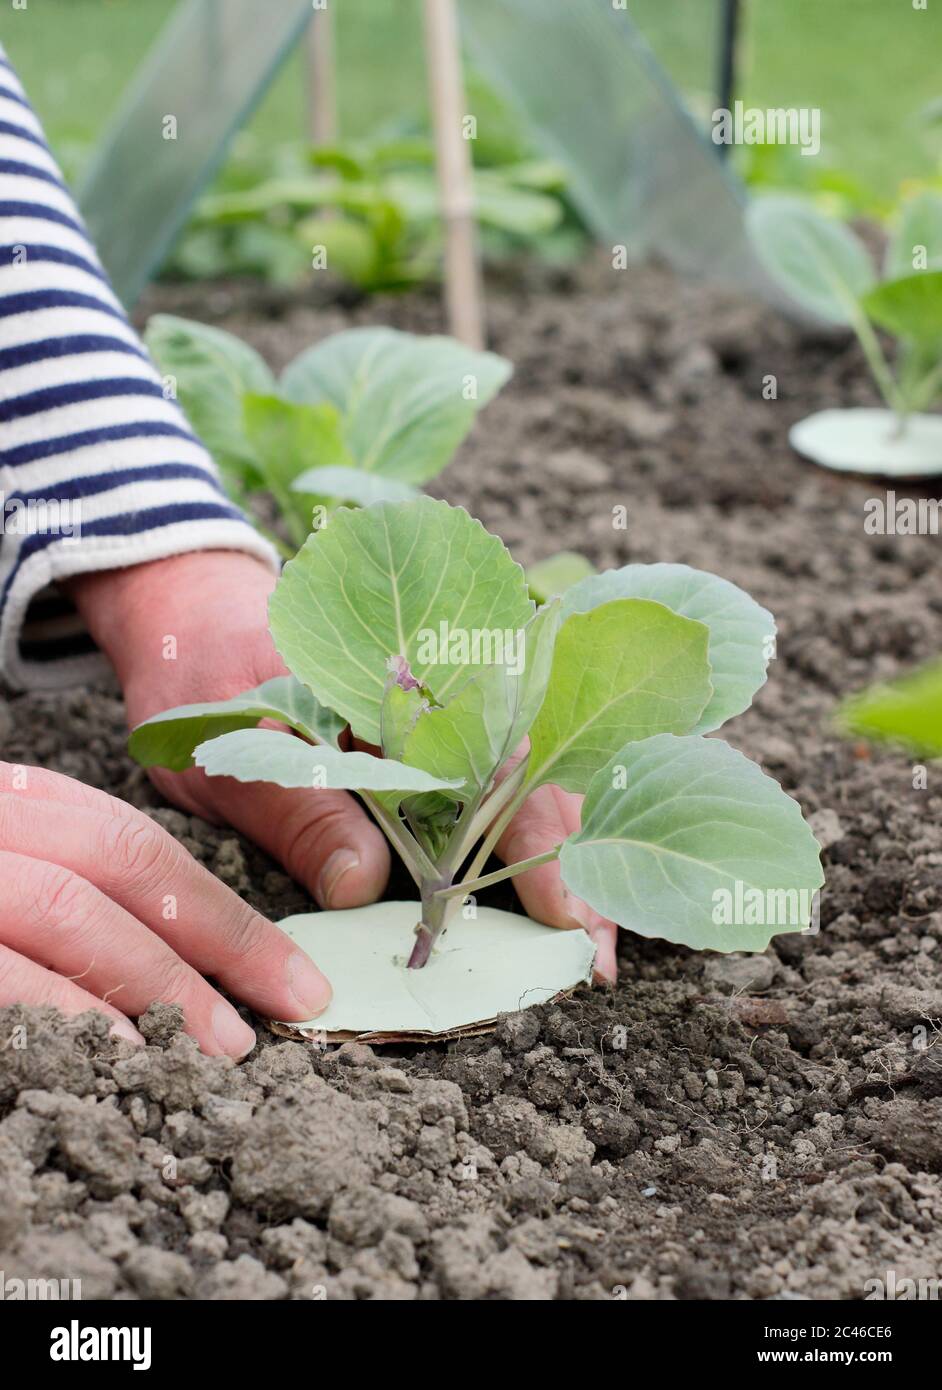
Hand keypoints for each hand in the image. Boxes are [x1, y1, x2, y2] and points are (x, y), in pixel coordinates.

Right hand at [0, 762, 332, 1054]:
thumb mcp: (12, 853)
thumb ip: (86, 894)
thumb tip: (215, 954)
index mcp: (23, 803)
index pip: (140, 844)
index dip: (227, 913)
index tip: (296, 977)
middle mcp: (0, 821)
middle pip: (122, 860)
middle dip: (218, 938)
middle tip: (282, 1010)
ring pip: (68, 906)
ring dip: (156, 979)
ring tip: (218, 1048)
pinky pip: (5, 966)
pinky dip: (65, 1006)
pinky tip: (118, 1052)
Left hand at [70, 549, 616, 982]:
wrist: (193, 609)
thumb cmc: (208, 665)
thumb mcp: (233, 736)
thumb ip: (297, 805)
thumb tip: (362, 886)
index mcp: (408, 684)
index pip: (498, 764)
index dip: (537, 841)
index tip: (563, 913)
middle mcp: (443, 697)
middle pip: (536, 782)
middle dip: (576, 867)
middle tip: (600, 959)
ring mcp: (439, 722)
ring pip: (524, 791)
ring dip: (561, 864)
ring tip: (591, 945)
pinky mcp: (422, 749)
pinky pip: (487, 797)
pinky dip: (521, 849)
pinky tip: (544, 903)